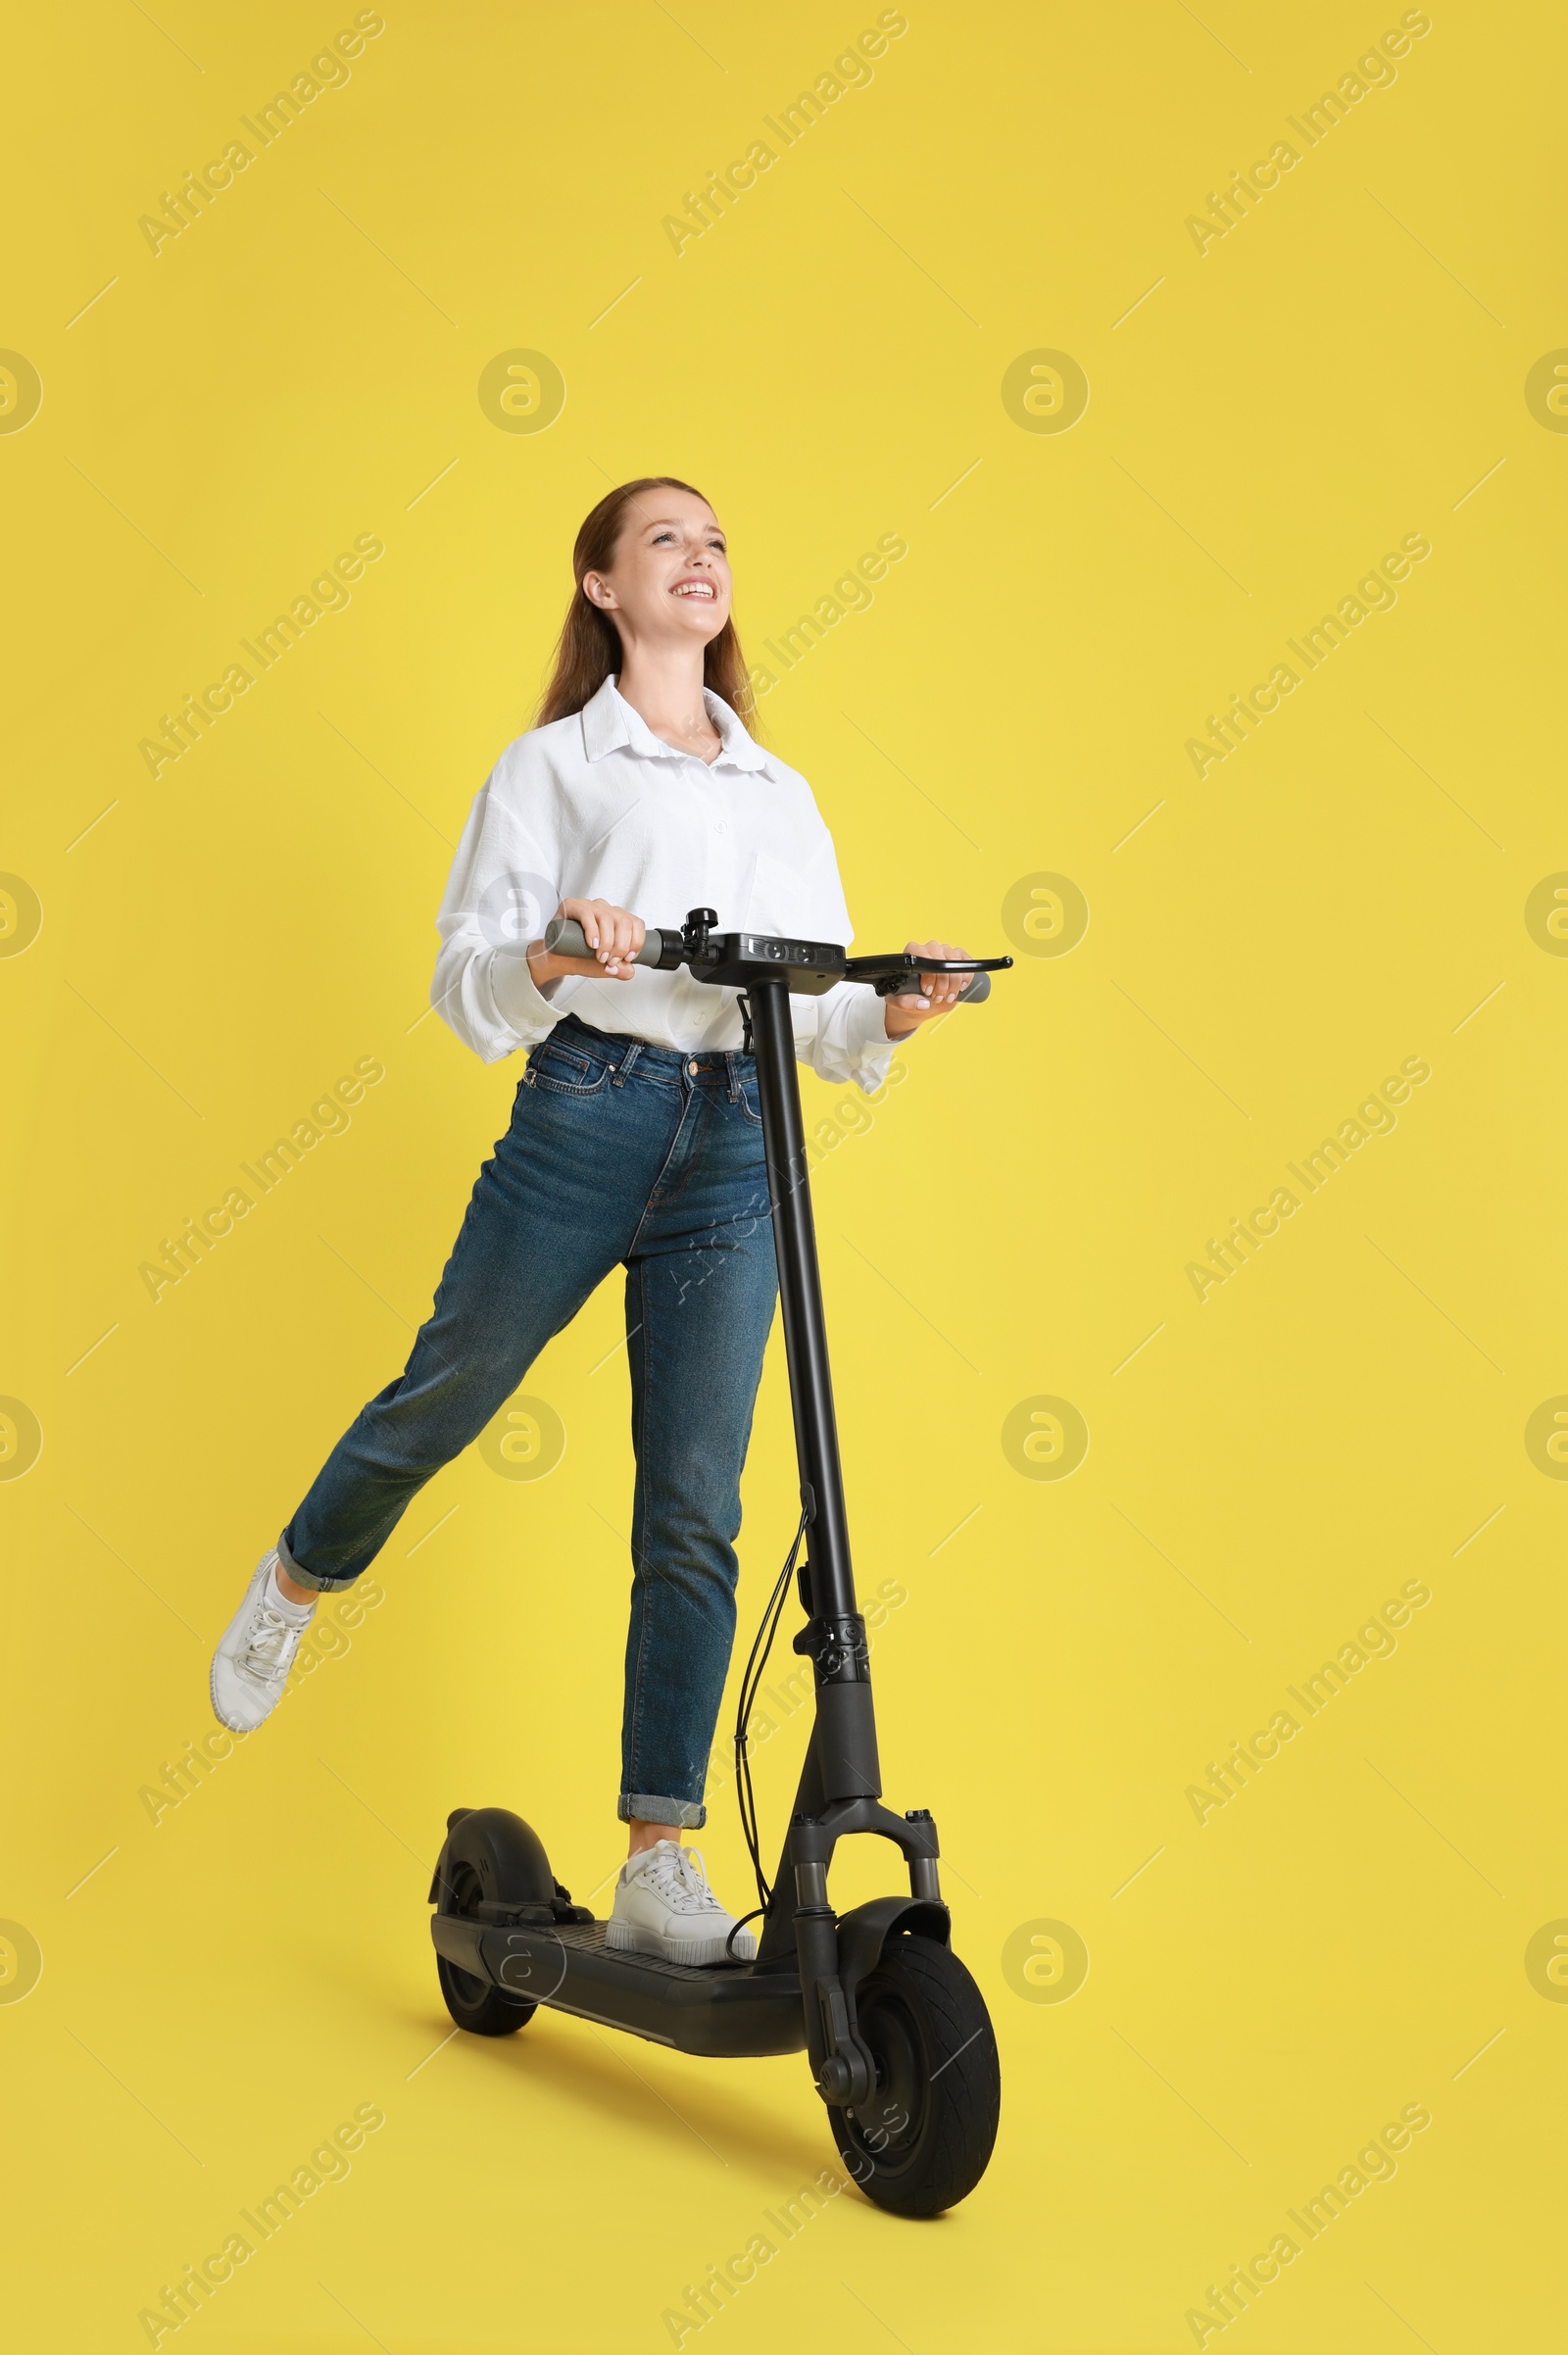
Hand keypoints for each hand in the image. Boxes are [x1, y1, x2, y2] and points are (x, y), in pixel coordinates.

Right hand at [526, 896, 645, 985]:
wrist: (556, 959)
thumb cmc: (580, 957)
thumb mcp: (605, 967)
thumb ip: (620, 970)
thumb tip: (630, 971)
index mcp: (617, 919)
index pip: (635, 923)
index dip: (636, 941)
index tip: (628, 958)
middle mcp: (605, 909)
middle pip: (624, 922)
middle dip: (621, 946)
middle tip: (611, 961)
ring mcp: (590, 906)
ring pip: (607, 918)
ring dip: (607, 941)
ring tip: (600, 957)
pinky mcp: (573, 906)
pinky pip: (587, 914)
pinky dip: (593, 931)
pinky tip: (592, 944)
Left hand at [883, 939, 970, 1037]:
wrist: (919, 999)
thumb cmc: (906, 996)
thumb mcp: (899, 1001)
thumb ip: (905, 1003)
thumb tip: (923, 1003)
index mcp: (912, 952)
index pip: (922, 956)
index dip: (928, 976)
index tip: (928, 991)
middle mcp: (929, 948)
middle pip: (941, 960)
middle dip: (942, 983)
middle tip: (938, 998)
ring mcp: (945, 950)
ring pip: (955, 962)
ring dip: (954, 982)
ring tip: (947, 996)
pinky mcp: (958, 956)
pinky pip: (966, 962)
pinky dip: (966, 977)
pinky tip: (959, 987)